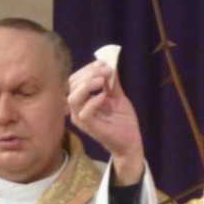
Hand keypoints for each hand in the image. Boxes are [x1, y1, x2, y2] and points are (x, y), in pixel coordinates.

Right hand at [68, 61, 144, 183]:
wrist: (131, 141)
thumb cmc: (122, 120)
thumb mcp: (118, 96)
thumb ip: (112, 81)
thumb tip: (110, 62)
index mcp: (82, 100)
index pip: (75, 79)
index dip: (88, 69)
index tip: (104, 63)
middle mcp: (77, 108)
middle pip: (72, 85)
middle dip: (88, 74)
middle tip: (106, 71)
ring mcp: (81, 119)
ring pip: (72, 98)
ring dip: (87, 85)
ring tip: (102, 82)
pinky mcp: (89, 128)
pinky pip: (83, 113)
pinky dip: (93, 101)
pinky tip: (105, 97)